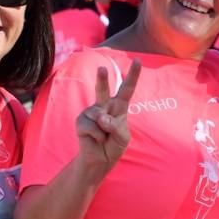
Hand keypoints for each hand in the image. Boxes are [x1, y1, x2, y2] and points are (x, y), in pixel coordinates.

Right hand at [76, 59, 139, 177]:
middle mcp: (104, 106)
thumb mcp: (122, 136)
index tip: (138, 60)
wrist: (100, 159)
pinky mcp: (81, 121)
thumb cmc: (114, 145)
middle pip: (104, 90)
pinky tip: (95, 139)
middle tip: (102, 68)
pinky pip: (92, 127)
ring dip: (105, 131)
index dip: (133, 75)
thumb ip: (115, 126)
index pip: (127, 89)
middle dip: (102, 79)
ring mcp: (91, 112)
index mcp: (119, 107)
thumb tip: (100, 118)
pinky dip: (97, 136)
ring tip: (104, 136)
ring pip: (99, 116)